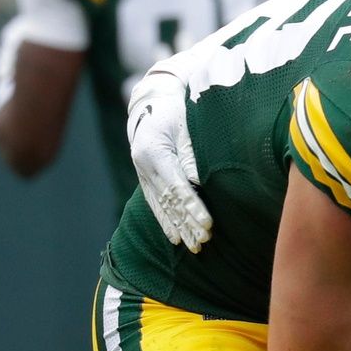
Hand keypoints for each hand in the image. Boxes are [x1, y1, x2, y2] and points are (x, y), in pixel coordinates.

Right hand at [129, 67, 211, 250]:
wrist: (151, 104)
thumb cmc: (175, 111)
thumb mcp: (185, 126)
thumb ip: (191, 153)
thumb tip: (201, 181)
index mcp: (155, 152)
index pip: (177, 186)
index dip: (192, 207)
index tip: (208, 224)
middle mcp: (145, 167)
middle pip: (169, 201)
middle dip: (188, 223)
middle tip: (204, 241)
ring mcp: (142, 175)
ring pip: (162, 206)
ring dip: (178, 228)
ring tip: (194, 246)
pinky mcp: (145, 180)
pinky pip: (155, 204)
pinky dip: (165, 222)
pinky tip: (174, 238)